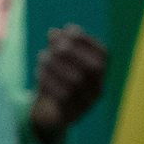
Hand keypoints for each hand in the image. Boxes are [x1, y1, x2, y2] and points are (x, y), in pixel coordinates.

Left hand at [29, 24, 107, 143]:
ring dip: (56, 64)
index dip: (87, 40)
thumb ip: (58, 45)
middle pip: (92, 68)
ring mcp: (86, 103)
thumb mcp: (57, 61)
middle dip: (71, 51)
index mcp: (100, 74)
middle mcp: (98, 89)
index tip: (69, 29)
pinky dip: (50, 81)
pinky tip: (39, 72)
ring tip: (42, 56)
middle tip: (53, 43)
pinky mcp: (70, 114)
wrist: (50, 114)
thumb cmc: (55, 80)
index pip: (104, 55)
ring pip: (75, 81)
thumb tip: (55, 32)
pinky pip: (62, 97)